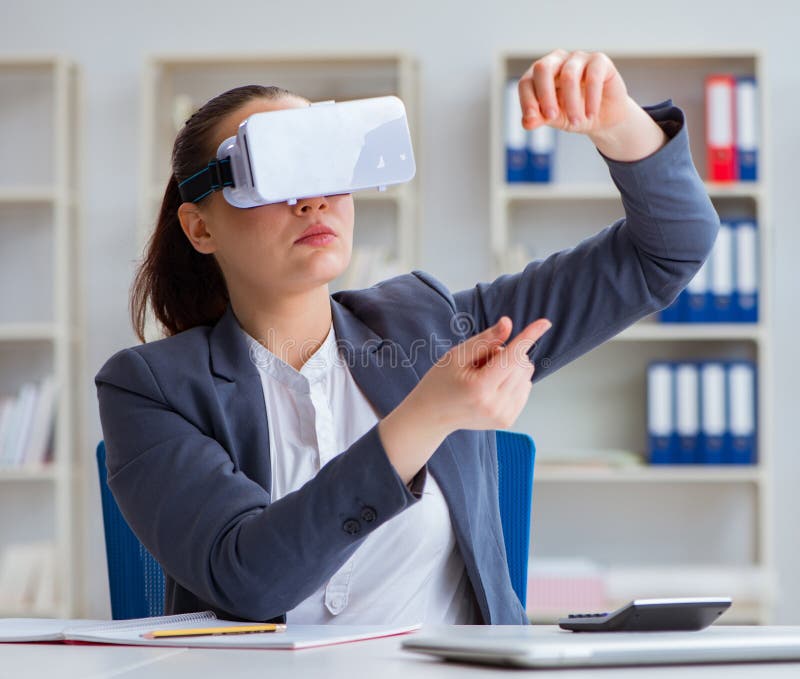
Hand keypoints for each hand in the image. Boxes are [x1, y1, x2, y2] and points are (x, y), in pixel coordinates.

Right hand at [377, 316, 551, 483]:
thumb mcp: (456, 355)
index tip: (545, 322)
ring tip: (485, 376)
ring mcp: (503, 415)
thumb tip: (508, 324)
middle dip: (506, 354)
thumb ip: (485, 340)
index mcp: (479, 388)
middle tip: (481, 362)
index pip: (512, 356)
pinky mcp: (507, 421)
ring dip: (510, 368)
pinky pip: (525, 389)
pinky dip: (513, 381)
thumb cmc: (440, 381)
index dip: (528, 336)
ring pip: (526, 375)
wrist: (432, 416)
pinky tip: (492, 386)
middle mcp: (495, 405)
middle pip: (521, 364)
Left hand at [517, 48, 632, 135]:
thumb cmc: (575, 114)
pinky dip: (591, 98)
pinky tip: (591, 114)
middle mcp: (557, 61)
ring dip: (571, 103)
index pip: (526, 82)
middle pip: (543, 68)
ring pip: (569, 75)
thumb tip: (526, 123)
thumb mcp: (555, 119)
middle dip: (544, 95)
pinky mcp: (599, 60)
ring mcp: (578, 58)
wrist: (605, 117)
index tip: (532, 121)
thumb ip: (540, 118)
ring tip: (576, 121)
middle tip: (551, 116)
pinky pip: (592, 76)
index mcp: (540, 75)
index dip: (527, 101)